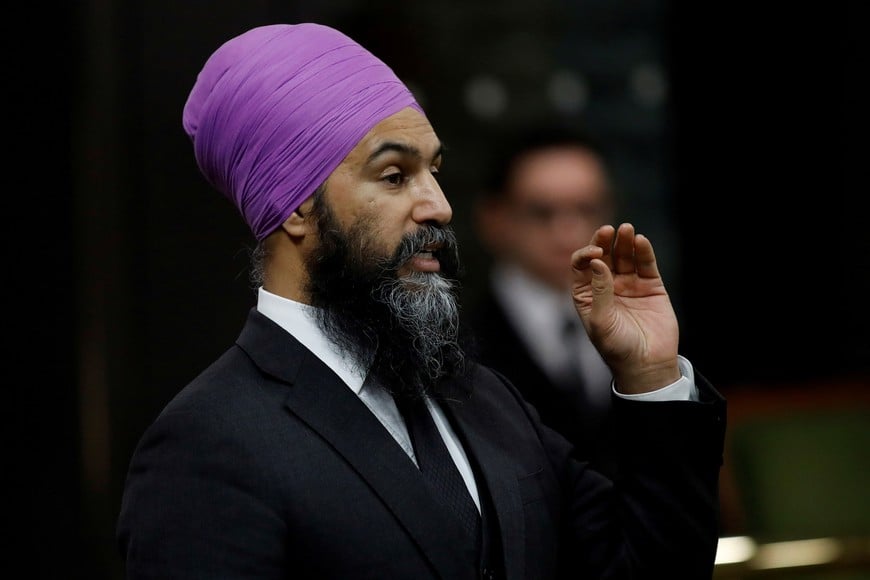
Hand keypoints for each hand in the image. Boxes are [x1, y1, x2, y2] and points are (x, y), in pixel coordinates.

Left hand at [571, 223, 679, 393]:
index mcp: (586, 293)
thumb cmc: (616, 348)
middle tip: (608, 231)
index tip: (595, 254)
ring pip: (624, 255)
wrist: (646, 364)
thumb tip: (597, 262)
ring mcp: (628, 284)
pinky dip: (643, 251)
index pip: (581, 265)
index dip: (586, 255)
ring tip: (627, 230)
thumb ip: (599, 291)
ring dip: (624, 241)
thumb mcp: (600, 321)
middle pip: (602, 255)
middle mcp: (606, 285)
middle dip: (603, 241)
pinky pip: (645, 264)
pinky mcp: (650, 286)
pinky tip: (640, 241)